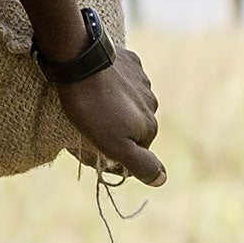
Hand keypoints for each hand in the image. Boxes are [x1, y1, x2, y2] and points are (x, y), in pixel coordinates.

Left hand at [57, 46, 164, 185]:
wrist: (81, 63)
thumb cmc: (93, 109)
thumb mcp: (115, 145)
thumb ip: (141, 164)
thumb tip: (162, 179)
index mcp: (150, 126)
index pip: (137, 150)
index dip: (115, 152)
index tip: (95, 147)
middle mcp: (152, 104)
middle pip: (133, 125)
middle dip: (115, 129)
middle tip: (89, 125)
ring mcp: (142, 81)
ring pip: (129, 102)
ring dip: (114, 106)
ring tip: (91, 103)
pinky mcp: (130, 62)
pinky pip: (124, 78)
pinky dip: (113, 84)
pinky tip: (98, 82)